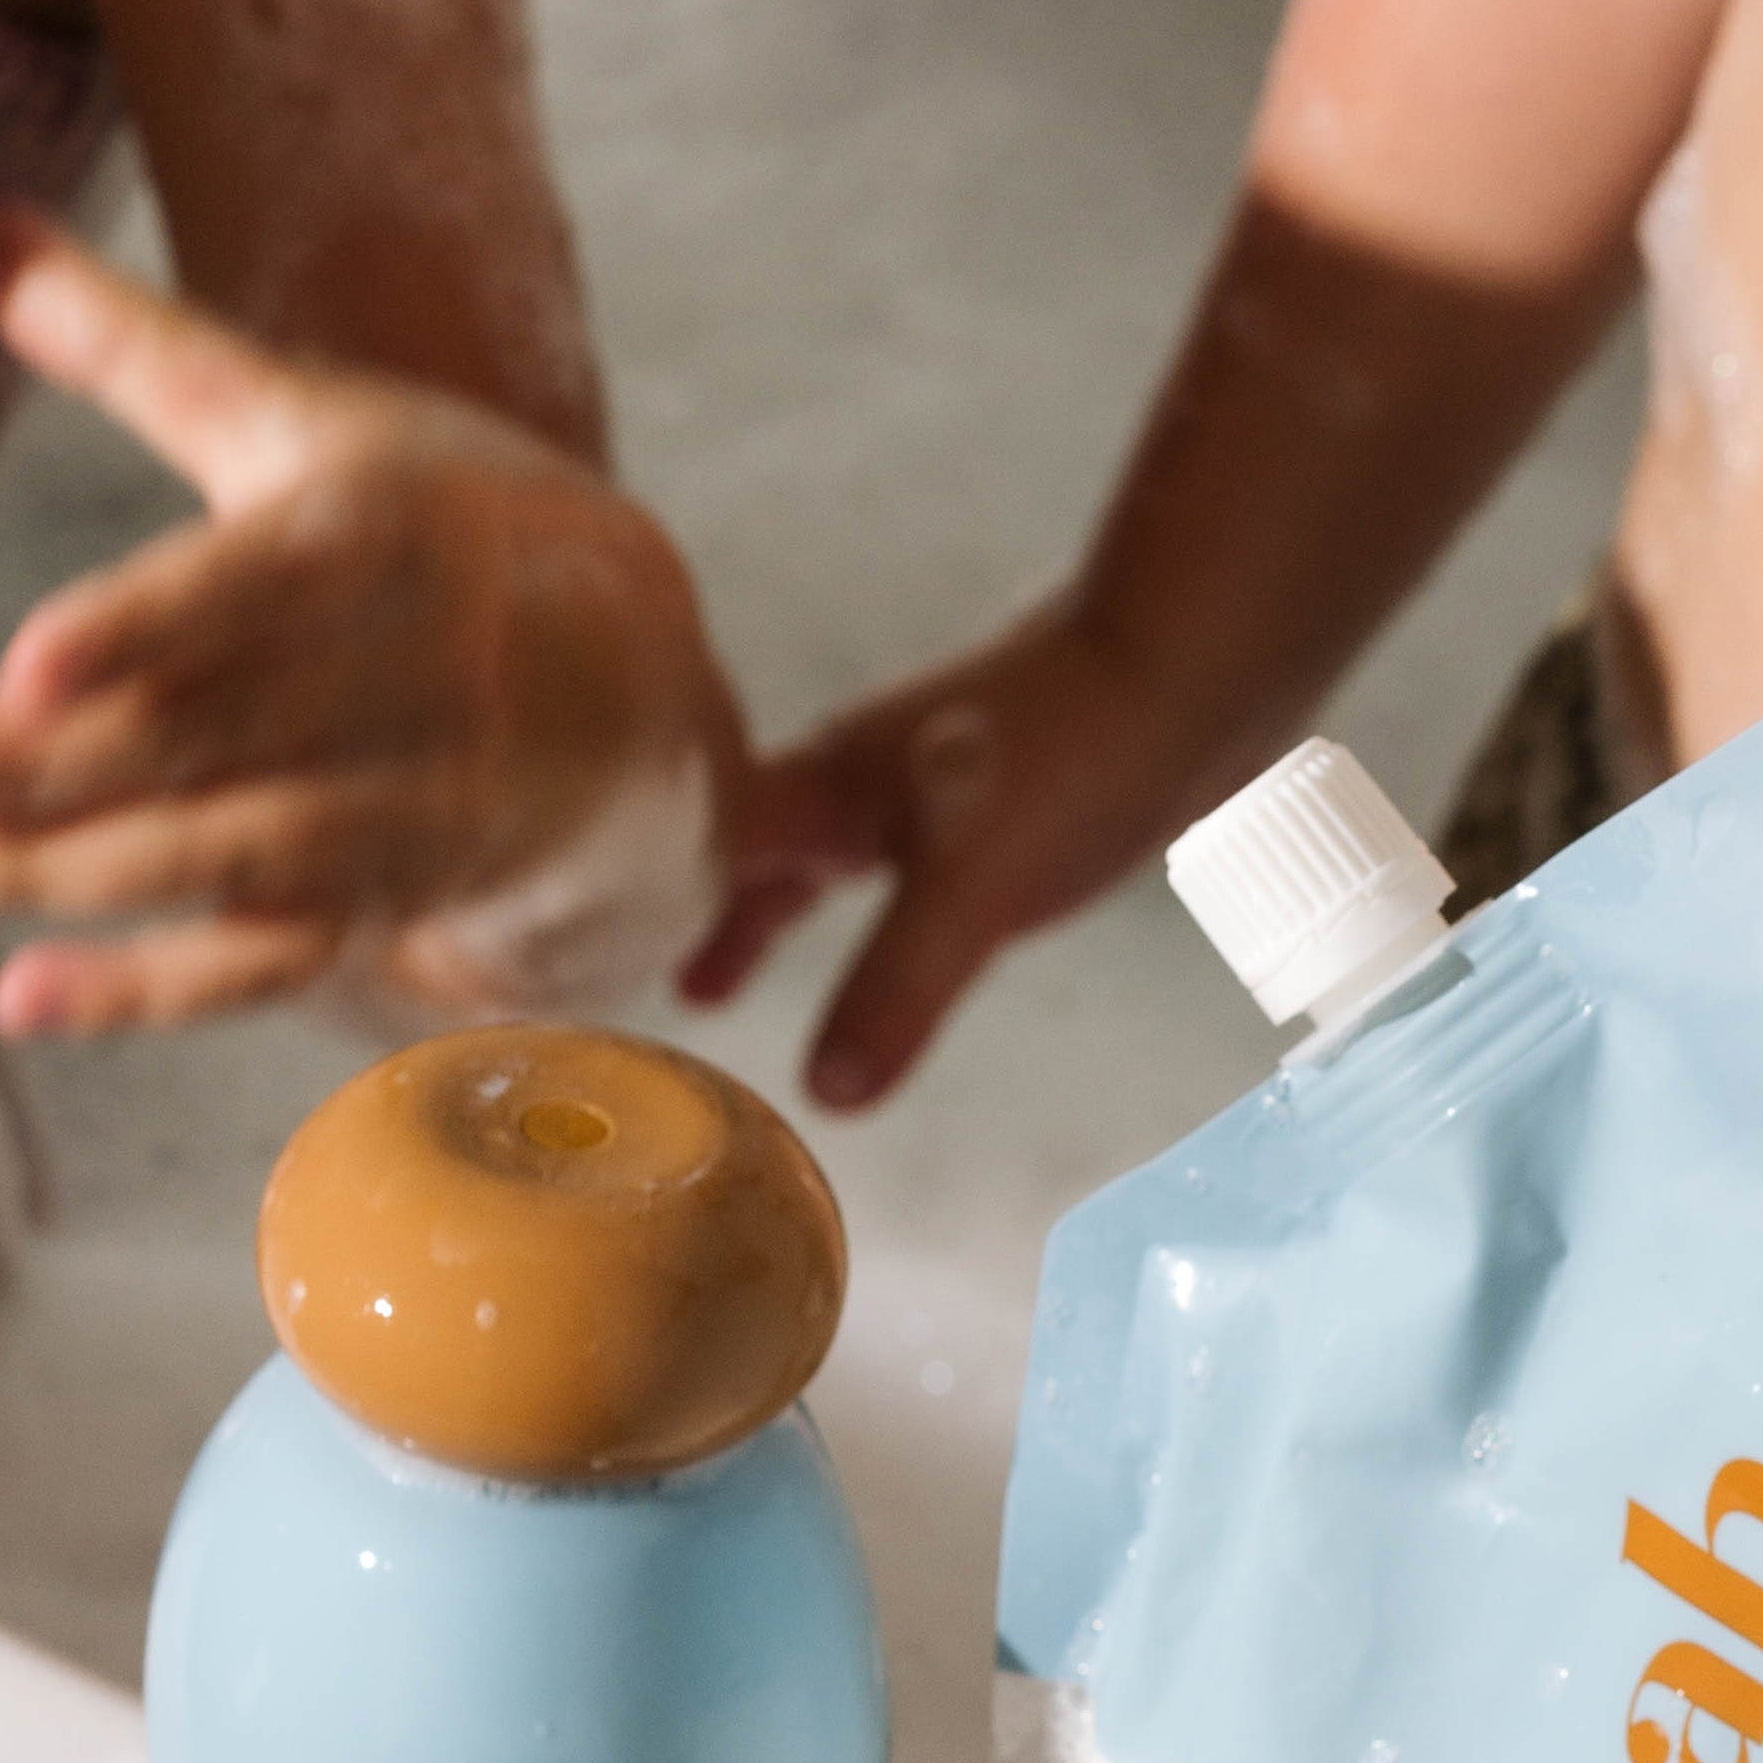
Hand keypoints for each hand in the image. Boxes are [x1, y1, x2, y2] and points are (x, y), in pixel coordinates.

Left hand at [0, 216, 742, 1034]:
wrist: (641, 694)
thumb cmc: (436, 531)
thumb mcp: (317, 426)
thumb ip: (144, 349)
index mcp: (395, 535)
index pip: (259, 585)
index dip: (144, 629)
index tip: (29, 666)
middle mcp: (423, 682)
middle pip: (216, 733)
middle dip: (47, 767)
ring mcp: (418, 809)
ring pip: (235, 853)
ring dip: (70, 874)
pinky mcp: (400, 906)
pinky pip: (266, 961)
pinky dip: (148, 991)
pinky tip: (25, 1000)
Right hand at [684, 599, 1256, 1109]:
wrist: (1196, 669)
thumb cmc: (1074, 763)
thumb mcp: (973, 895)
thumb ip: (896, 987)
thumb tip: (824, 1093)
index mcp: (825, 787)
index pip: (693, 835)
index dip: (631, 886)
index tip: (566, 942)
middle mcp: (856, 775)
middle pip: (739, 843)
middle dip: (686, 911)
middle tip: (633, 980)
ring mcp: (921, 782)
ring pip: (811, 847)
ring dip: (765, 902)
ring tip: (727, 963)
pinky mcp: (989, 792)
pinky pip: (884, 854)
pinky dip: (852, 892)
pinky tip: (889, 904)